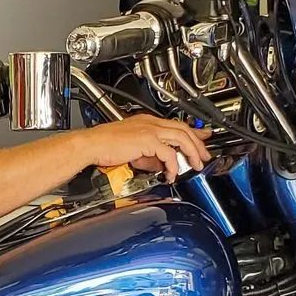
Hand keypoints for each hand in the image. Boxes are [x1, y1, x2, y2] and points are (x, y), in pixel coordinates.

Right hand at [73, 114, 211, 177]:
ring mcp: (149, 130)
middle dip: (198, 143)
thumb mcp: (133, 150)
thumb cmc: (104, 147)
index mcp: (146, 122)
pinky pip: (168, 153)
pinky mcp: (147, 140)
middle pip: (183, 129)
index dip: (192, 132)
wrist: (91, 145)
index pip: (176, 125)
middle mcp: (150, 123)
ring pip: (181, 137)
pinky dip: (173, 164)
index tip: (202, 138)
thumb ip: (149, 155)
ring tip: (196, 165)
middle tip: (204, 156)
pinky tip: (171, 173)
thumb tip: (162, 164)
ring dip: (192, 152)